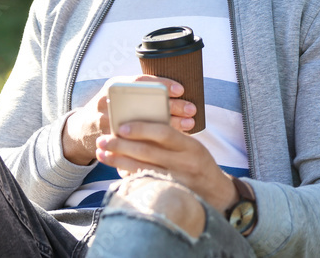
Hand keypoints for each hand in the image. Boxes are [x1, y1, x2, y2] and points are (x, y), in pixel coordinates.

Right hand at [61, 75, 196, 165]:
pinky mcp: (109, 139)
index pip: (139, 81)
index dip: (160, 84)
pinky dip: (156, 141)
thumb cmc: (110, 110)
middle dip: (171, 106)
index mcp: (114, 86)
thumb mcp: (119, 96)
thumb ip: (138, 93)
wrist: (83, 129)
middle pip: (144, 102)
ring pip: (143, 123)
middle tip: (191, 109)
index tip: (181, 90)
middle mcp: (108, 101)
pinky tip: (174, 141)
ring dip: (168, 124)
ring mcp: (106, 121)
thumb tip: (174, 92)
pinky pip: (136, 141)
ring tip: (188, 125)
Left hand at [94, 121, 237, 212]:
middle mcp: (185, 163)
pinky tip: (116, 168)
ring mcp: (178, 181)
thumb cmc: (198, 162)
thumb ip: (170, 137)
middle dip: (121, 145)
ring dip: (118, 160)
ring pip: (142, 169)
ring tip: (102, 154)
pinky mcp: (171, 194)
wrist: (217, 192)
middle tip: (102, 140)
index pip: (164, 133)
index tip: (121, 127)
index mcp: (190, 146)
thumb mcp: (191, 146)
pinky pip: (145, 183)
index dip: (141, 129)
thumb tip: (136, 125)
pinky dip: (129, 174)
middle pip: (148, 152)